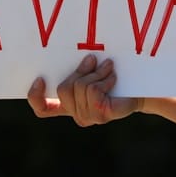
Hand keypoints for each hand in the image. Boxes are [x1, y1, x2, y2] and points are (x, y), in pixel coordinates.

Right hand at [28, 54, 142, 126]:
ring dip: (96, 72)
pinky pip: (93, 90)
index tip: (40, 79)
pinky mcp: (101, 115)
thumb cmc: (114, 79)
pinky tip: (113, 77)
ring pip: (80, 87)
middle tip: (93, 60)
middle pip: (63, 89)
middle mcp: (76, 114)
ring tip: (108, 68)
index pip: (43, 109)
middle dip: (80, 71)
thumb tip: (77, 59)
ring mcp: (88, 117)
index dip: (36, 96)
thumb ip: (78, 72)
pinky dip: (104, 78)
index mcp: (69, 105)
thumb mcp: (91, 74)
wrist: (140, 91)